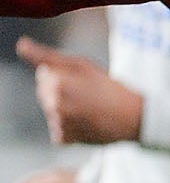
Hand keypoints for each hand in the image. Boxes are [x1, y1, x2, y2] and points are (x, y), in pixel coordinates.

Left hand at [16, 39, 144, 144]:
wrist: (135, 118)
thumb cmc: (110, 88)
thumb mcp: (83, 65)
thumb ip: (47, 56)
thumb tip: (21, 45)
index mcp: (56, 82)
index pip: (43, 75)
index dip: (64, 75)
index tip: (84, 81)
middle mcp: (53, 103)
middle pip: (44, 93)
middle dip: (60, 92)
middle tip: (88, 96)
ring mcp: (58, 122)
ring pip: (51, 111)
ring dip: (65, 110)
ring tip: (89, 110)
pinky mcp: (64, 137)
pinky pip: (57, 130)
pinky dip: (69, 128)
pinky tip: (86, 124)